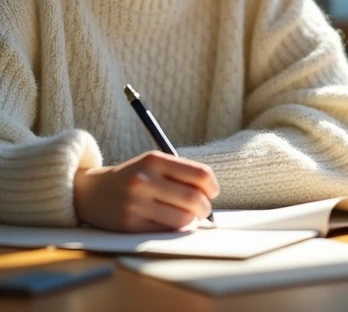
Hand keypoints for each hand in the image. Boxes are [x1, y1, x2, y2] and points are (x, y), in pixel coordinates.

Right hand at [73, 150, 218, 231]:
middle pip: (194, 199)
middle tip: (204, 209)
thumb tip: (211, 193)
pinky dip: (174, 228)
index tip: (212, 191)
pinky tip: (169, 221)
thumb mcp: (152, 164)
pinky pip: (166, 230)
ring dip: (191, 220)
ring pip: (183, 219)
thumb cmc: (132, 177)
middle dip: (205, 208)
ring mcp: (137, 203)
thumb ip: (180, 173)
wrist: (92, 192)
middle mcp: (145, 180)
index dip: (212, 186)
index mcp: (154, 160)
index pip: (199, 174)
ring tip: (186, 215)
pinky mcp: (131, 225)